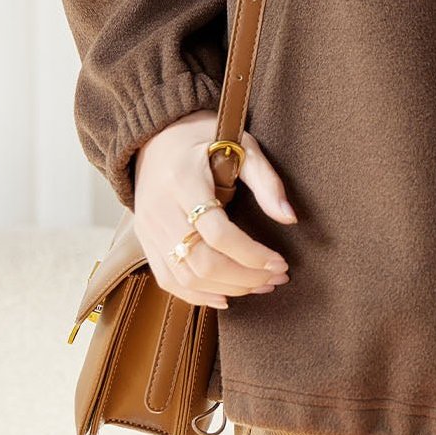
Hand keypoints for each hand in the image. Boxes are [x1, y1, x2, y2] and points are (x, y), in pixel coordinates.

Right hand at [132, 108, 295, 310]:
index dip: (251, 254)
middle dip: (245, 277)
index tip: (280, 261)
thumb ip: (266, 181)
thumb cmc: (206, 139)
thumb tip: (289, 219)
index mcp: (183, 181)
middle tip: (277, 277)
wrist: (157, 139)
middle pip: (201, 262)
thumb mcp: (242, 146)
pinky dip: (198, 296)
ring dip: (228, 289)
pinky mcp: (146, 241)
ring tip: (261, 285)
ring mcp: (149, 229)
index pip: (217, 232)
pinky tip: (227, 296)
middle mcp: (160, 209)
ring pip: (185, 278)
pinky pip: (168, 280)